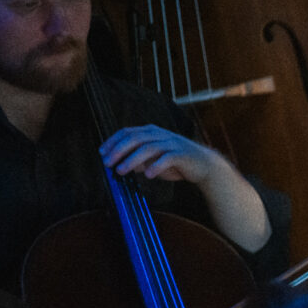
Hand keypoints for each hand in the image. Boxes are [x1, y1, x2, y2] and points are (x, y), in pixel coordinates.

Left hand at [99, 124, 227, 184]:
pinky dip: (156, 166)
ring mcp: (172, 143)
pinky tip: (148, 175)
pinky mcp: (182, 154)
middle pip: (135, 138)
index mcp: (152, 132)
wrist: (205, 166)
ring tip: (121, 171)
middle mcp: (160, 134)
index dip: (113, 141)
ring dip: (131, 160)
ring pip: (148, 148)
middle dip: (118, 150)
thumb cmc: (177, 162)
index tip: (102, 153)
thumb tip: (120, 164)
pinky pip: (166, 158)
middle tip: (107, 163)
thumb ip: (139, 160)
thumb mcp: (154, 159)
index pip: (128, 132)